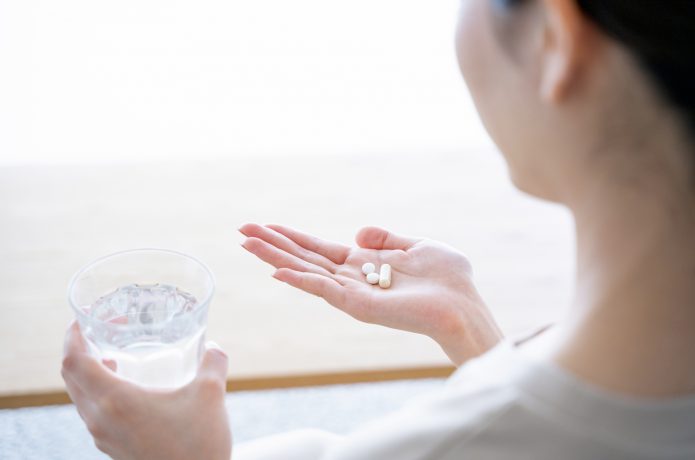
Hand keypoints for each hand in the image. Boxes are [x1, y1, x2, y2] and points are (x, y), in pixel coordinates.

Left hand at [61, 322, 231, 459]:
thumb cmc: (199, 445)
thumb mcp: (210, 394)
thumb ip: (213, 363)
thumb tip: (213, 347)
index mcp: (116, 400)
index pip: (74, 361)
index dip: (73, 335)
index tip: (83, 318)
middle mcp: (101, 419)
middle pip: (71, 377)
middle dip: (80, 349)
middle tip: (99, 331)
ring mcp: (104, 436)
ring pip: (80, 397)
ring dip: (88, 372)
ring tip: (113, 356)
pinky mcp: (113, 448)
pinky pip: (92, 413)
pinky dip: (99, 392)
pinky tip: (126, 388)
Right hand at [239, 224, 502, 364]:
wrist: (464, 305)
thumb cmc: (449, 279)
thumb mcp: (418, 245)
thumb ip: (387, 238)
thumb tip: (359, 233)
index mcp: (364, 265)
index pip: (319, 250)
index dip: (293, 237)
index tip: (266, 225)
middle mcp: (352, 279)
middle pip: (304, 258)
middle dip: (273, 244)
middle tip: (241, 229)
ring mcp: (352, 293)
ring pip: (305, 273)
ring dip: (275, 258)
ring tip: (246, 242)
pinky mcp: (358, 306)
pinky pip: (324, 290)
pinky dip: (300, 281)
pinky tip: (277, 272)